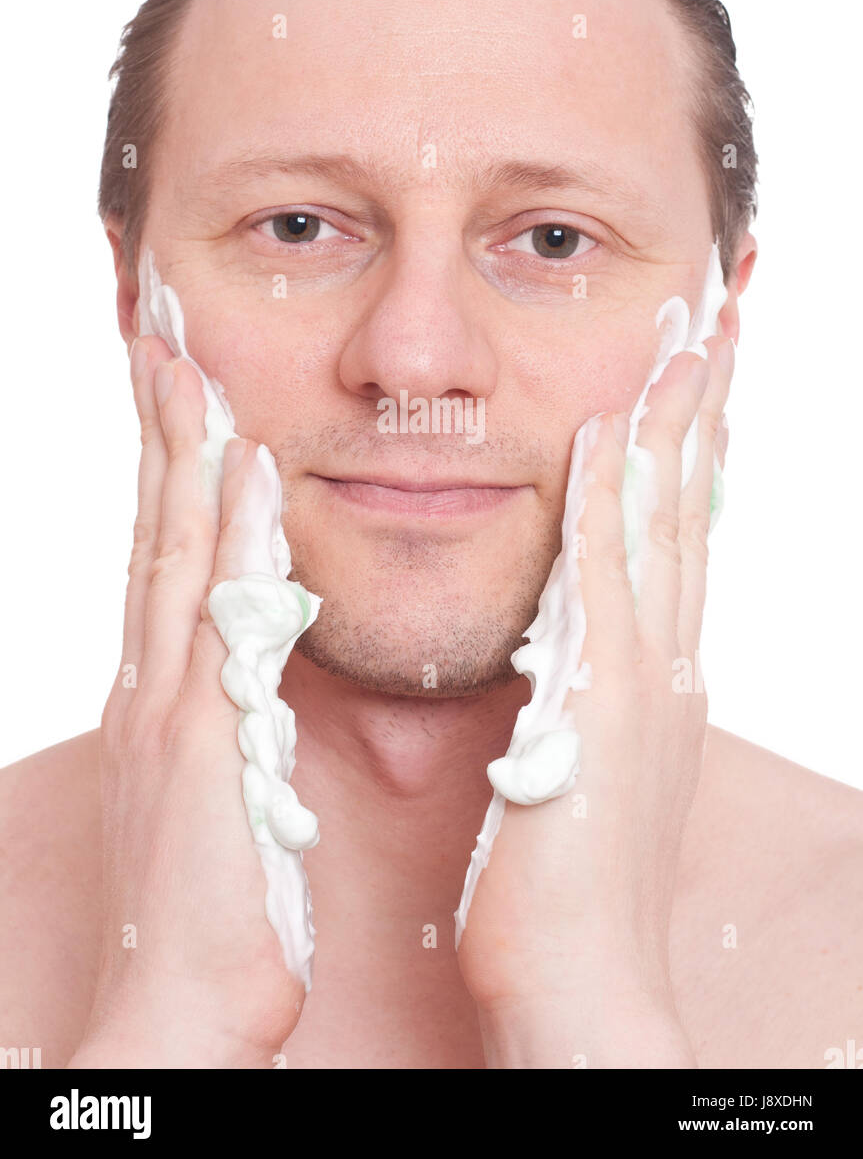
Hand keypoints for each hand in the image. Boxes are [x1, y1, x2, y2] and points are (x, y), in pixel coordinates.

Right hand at [72, 337, 305, 1068]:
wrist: (173, 1012)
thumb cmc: (214, 912)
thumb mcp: (219, 796)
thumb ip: (230, 724)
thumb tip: (253, 678)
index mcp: (165, 694)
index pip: (168, 554)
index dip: (172, 468)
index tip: (184, 390)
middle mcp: (154, 682)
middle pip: (155, 529)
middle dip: (160, 429)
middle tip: (164, 337)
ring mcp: (167, 705)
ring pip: (171, 550)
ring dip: (181, 452)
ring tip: (186, 361)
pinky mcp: (198, 740)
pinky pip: (219, 616)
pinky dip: (227, 537)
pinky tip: (244, 469)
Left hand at [456, 336, 733, 1066]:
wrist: (584, 980)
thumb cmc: (565, 884)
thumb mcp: (581, 764)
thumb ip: (580, 693)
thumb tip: (565, 644)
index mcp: (658, 674)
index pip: (679, 534)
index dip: (690, 449)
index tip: (693, 375)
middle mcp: (666, 659)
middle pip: (689, 507)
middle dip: (703, 406)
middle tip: (716, 319)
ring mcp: (642, 673)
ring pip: (663, 519)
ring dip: (673, 421)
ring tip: (688, 334)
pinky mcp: (600, 697)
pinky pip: (604, 571)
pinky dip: (612, 496)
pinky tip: (612, 428)